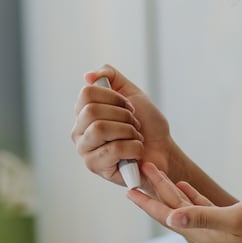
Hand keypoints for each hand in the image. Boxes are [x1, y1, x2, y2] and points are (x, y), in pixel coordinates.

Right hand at [72, 65, 174, 185]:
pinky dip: (134, 147)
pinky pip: (114, 149)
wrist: (163, 149)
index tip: (129, 107)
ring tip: (135, 138)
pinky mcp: (96, 167)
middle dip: (123, 116)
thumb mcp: (131, 91)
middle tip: (134, 125)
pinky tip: (135, 153)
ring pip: (100, 129)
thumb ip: (110, 75)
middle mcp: (79, 131)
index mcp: (84, 111)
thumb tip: (87, 76)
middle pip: (92, 111)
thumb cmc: (146, 124)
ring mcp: (85, 150)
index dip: (114, 97)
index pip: (87, 93)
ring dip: (128, 131)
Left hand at [127, 162, 241, 242]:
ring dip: (169, 191)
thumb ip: (202, 217)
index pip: (168, 217)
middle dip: (154, 191)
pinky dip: (190, 196)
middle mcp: (207, 234)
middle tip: (137, 172)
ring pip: (185, 207)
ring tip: (154, 175)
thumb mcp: (234, 219)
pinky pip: (201, 207)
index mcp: (204, 235)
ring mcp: (218, 230)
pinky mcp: (229, 222)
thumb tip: (172, 218)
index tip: (128, 190)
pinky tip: (183, 186)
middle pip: (172, 210)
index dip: (148, 203)